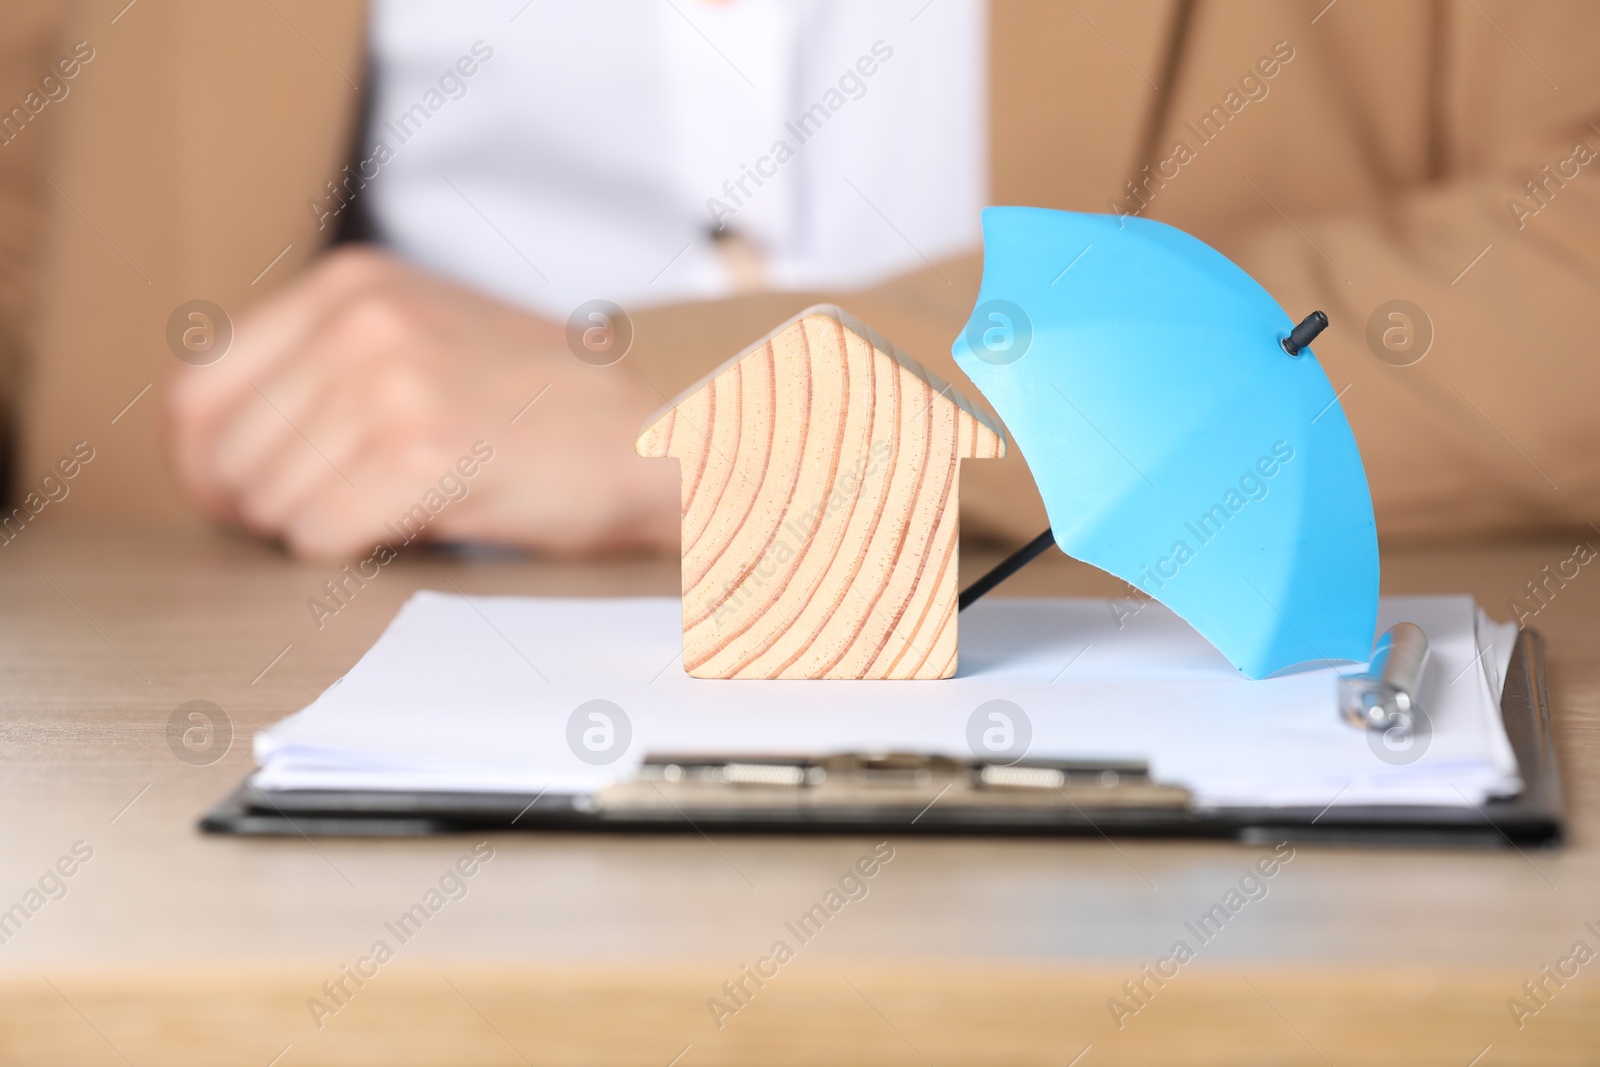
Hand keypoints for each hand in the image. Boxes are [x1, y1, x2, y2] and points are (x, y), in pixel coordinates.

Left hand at [164, 246, 679, 560]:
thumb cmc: (542, 406)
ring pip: (269, 499)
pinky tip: (413, 526)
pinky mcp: (424, 450)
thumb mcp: (421, 339)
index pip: (199, 388)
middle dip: (262, 505)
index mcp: (351, 283)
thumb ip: (319, 366)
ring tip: (390, 511)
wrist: (656, 432)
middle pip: (225, 452)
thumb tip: (210, 450)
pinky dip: (353, 551)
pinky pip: (319, 534)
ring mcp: (391, 381)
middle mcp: (361, 320)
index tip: (239, 499)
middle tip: (330, 517)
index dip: (206, 463)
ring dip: (315, 529)